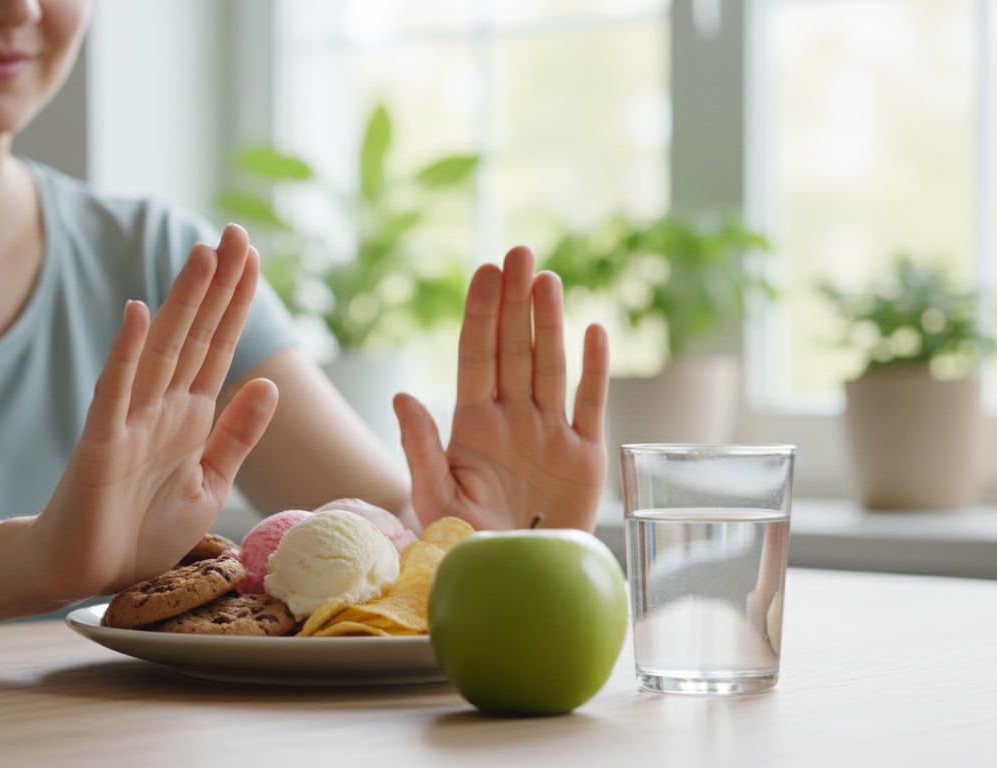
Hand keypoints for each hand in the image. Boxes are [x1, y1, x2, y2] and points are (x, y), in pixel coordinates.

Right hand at [26, 225, 278, 600]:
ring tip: (203, 254)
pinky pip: (114, 392)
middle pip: (195, 335)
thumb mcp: (209, 484)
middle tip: (238, 233)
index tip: (254, 257)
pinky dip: (127, 353)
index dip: (236, 303)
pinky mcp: (100, 444)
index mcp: (190, 418)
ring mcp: (129, 421)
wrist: (82, 573)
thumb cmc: (141, 532)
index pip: (219, 347)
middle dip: (218, 286)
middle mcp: (161, 408)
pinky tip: (139, 313)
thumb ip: (238, 436)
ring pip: (162, 351)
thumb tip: (270, 384)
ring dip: (182, 303)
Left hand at [392, 246, 608, 530]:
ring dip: (549, 322)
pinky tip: (593, 329)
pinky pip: (590, 403)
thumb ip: (421, 448)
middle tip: (519, 251)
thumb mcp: (436, 500)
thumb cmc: (468, 545)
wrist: (518, 582)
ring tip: (546, 278)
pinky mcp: (585, 457)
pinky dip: (594, 368)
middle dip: (515, 301)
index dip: (481, 314)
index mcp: (472, 426)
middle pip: (514, 349)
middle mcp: (512, 420)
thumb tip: (402, 395)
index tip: (485, 271)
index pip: (475, 357)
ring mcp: (550, 434)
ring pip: (550, 366)